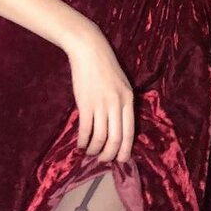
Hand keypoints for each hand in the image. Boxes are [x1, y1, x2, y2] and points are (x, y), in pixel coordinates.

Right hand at [66, 23, 134, 163]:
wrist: (89, 50)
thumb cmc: (105, 66)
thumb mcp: (121, 83)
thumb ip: (121, 102)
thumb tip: (118, 124)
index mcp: (128, 99)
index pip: (130, 131)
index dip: (125, 149)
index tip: (121, 159)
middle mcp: (117, 104)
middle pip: (116, 138)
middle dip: (110, 154)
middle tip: (104, 160)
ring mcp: (101, 105)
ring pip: (100, 138)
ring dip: (95, 149)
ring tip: (90, 153)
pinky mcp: (85, 104)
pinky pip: (86, 130)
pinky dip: (83, 141)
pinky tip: (81, 145)